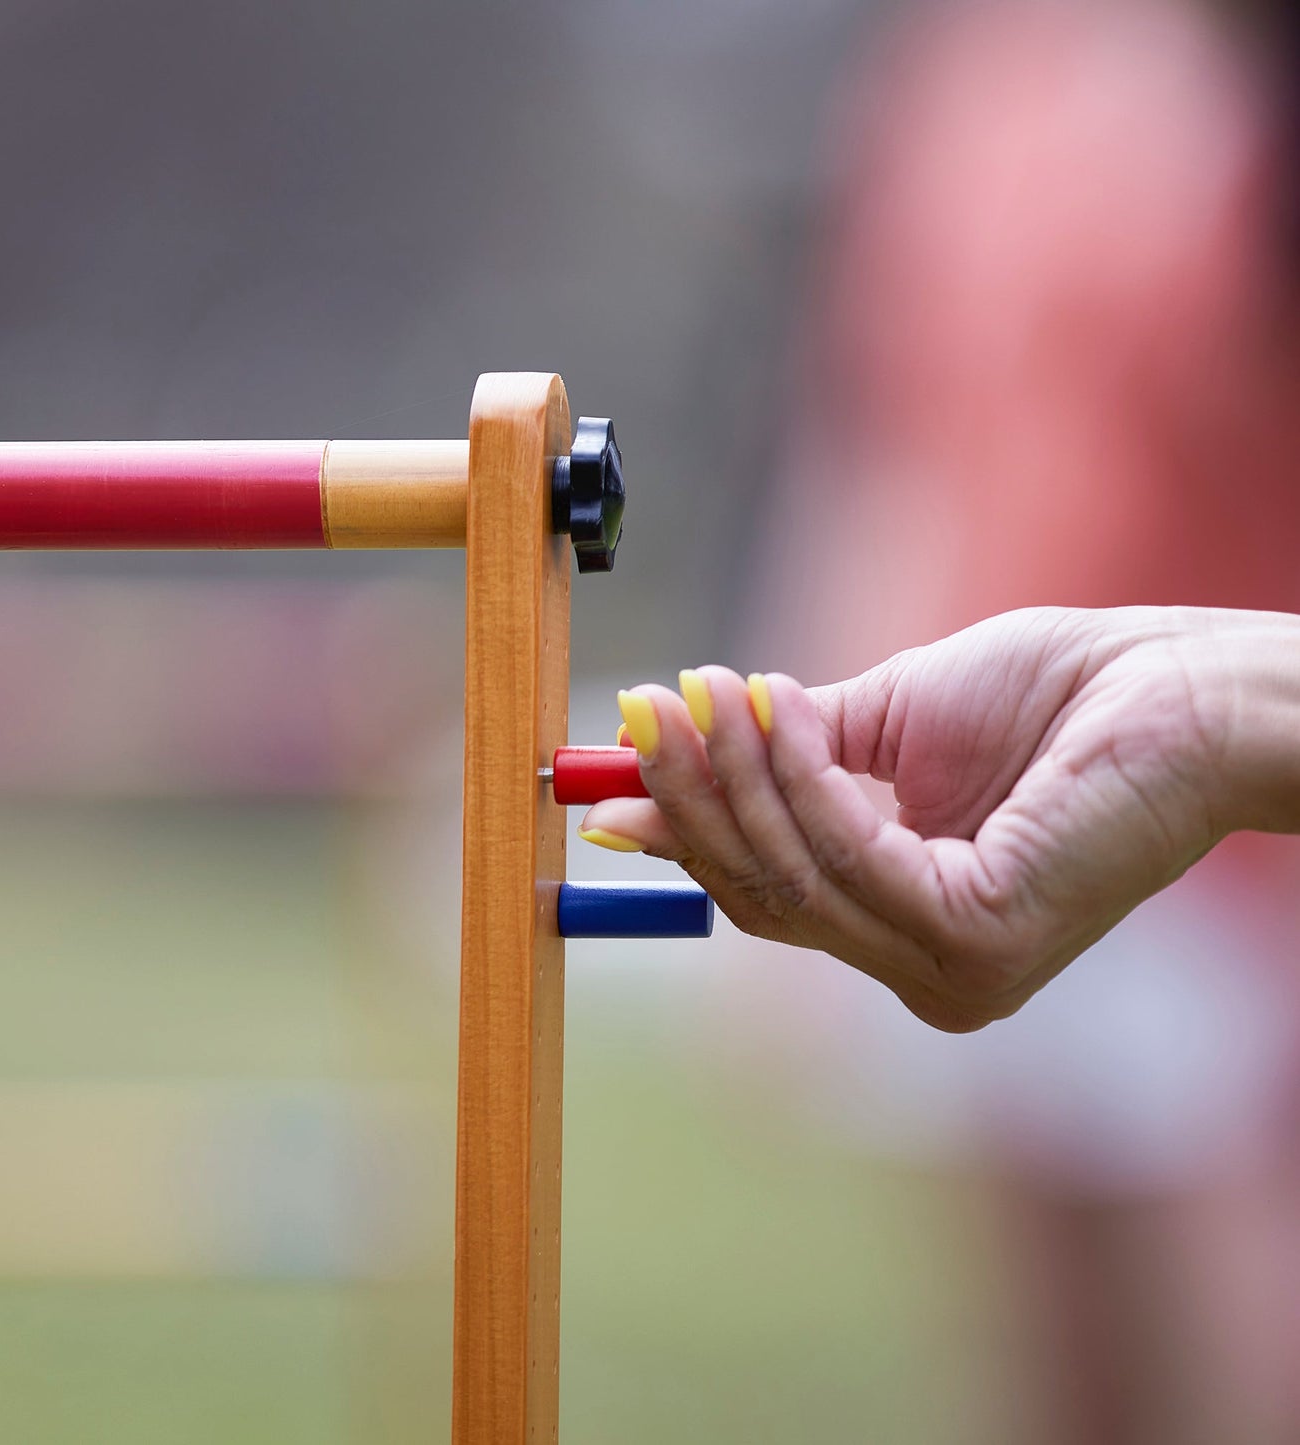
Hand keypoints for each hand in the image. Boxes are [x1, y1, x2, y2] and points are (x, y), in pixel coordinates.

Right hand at [580, 607, 1299, 1031]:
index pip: (766, 895)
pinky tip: (782, 709)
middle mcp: (925, 973)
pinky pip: (849, 855)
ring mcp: (952, 972)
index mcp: (904, 930)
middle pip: (762, 896)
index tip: (616, 771)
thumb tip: (660, 768)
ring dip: (737, 775)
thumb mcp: (877, 728)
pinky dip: (802, 777)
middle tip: (647, 710)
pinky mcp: (978, 939)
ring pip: (795, 876)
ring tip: (707, 689)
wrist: (1172, 683)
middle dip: (694, 799)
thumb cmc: (1044, 696)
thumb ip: (780, 762)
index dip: (686, 832)